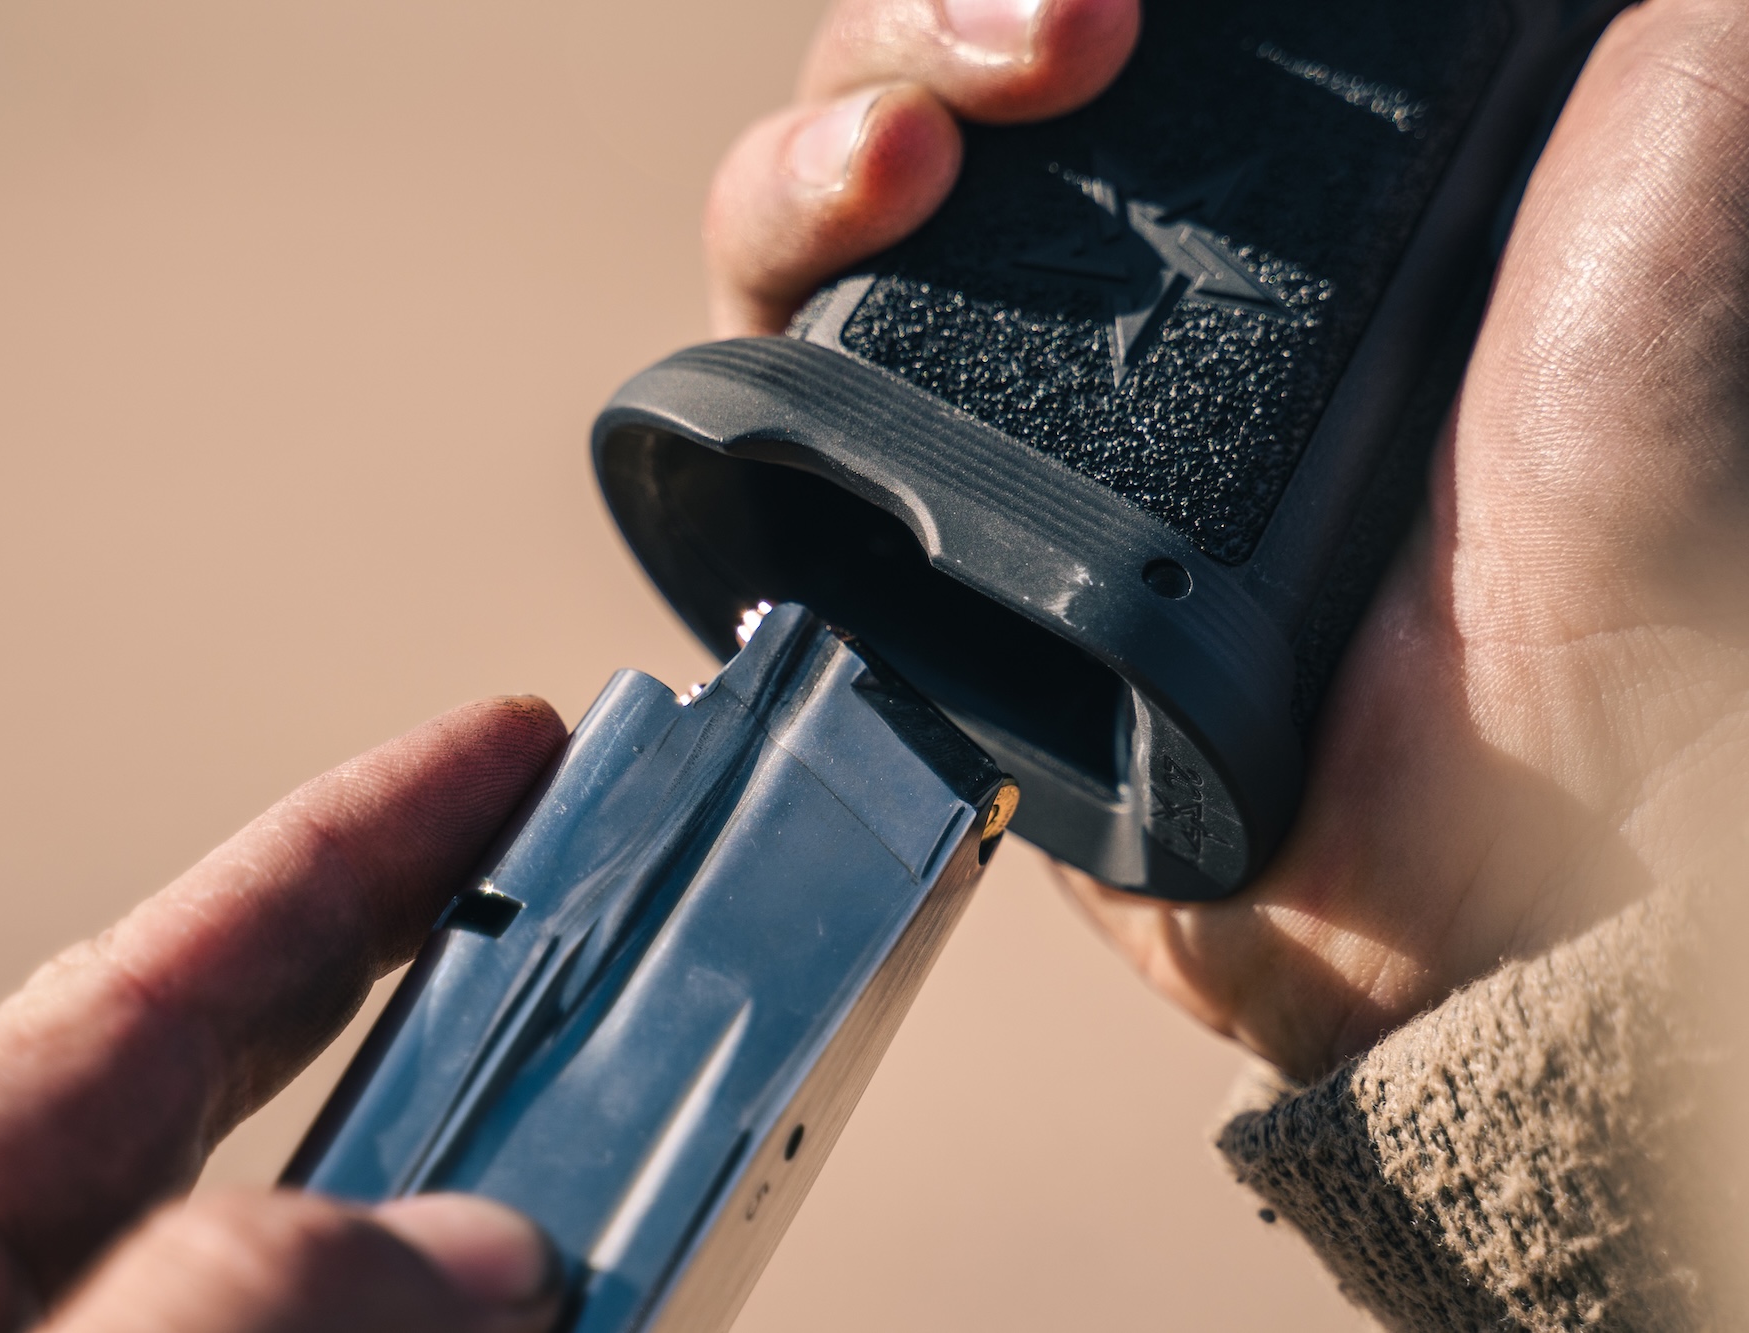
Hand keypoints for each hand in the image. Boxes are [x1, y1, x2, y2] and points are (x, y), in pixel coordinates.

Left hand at [0, 699, 571, 1332]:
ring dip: (478, 1198)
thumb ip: (208, 1302)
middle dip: (443, 963)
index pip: (175, 962)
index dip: (361, 834)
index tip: (504, 750)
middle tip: (605, 899)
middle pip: (266, 1069)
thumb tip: (476, 1250)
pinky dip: (441, 1314)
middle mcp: (8, 1294)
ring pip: (326, 1242)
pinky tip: (538, 1313)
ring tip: (618, 1179)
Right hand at [707, 0, 1748, 1078]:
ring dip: (849, 104)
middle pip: (958, 64)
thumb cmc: (1628, 535)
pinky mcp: (916, 504)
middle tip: (1061, 38)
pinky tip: (850, 207)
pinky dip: (779, 238)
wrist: (1508, 837)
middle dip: (956, 13)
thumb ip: (1621, 50)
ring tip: (905, 145)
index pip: (1099, 23)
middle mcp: (1130, 271)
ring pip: (845, 172)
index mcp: (1281, 182)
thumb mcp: (1674, 178)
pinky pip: (779, 350)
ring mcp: (1011, 389)